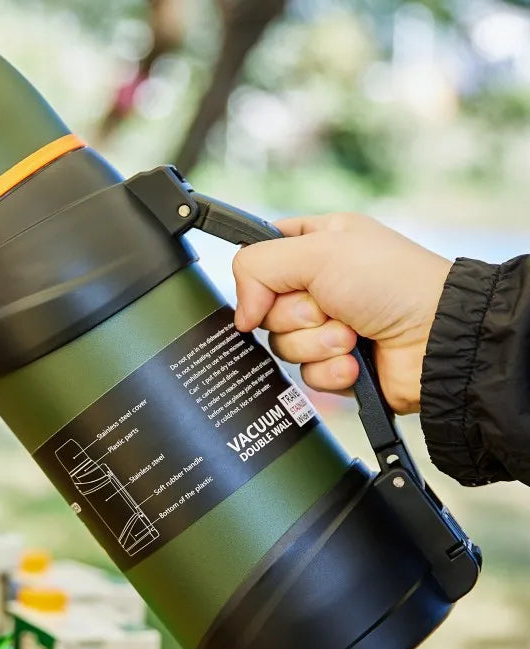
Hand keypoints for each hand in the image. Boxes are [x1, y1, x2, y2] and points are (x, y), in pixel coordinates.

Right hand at [231, 213, 451, 413]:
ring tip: (353, 335)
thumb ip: (259, 266)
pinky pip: (307, 375)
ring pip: (283, 345)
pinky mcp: (337, 364)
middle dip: (296, 315)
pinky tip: (358, 361)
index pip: (262, 256)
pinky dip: (331, 370)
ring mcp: (328, 326)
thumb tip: (241, 313)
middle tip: (329, 307)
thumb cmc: (392, 282)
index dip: (257, 277)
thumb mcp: (319, 251)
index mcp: (317, 244)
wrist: (438, 339)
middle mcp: (320, 285)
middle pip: (267, 308)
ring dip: (317, 344)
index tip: (266, 288)